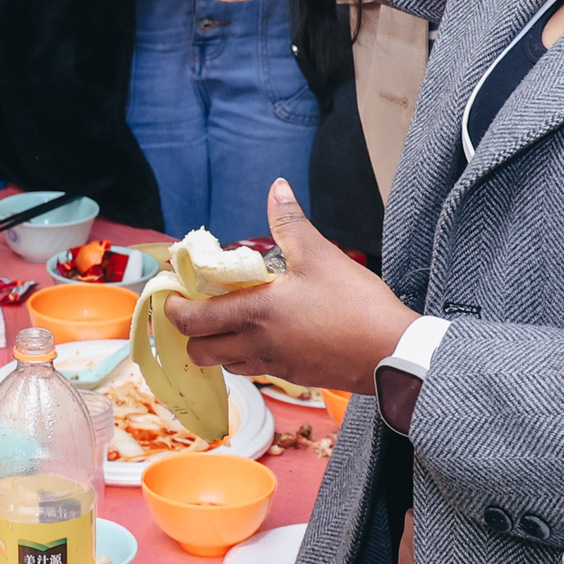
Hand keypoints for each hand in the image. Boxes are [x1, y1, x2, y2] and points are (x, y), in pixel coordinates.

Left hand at [168, 181, 414, 393]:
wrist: (392, 353)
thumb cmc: (355, 305)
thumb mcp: (320, 255)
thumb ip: (290, 222)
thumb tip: (277, 188)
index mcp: (253, 315)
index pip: (191, 321)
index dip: (172, 308)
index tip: (171, 292)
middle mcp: (256, 346)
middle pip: (199, 352)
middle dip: (190, 332)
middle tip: (198, 305)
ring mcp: (274, 365)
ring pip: (226, 364)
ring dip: (218, 345)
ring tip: (229, 317)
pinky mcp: (294, 376)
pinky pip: (254, 369)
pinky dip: (245, 355)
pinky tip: (262, 332)